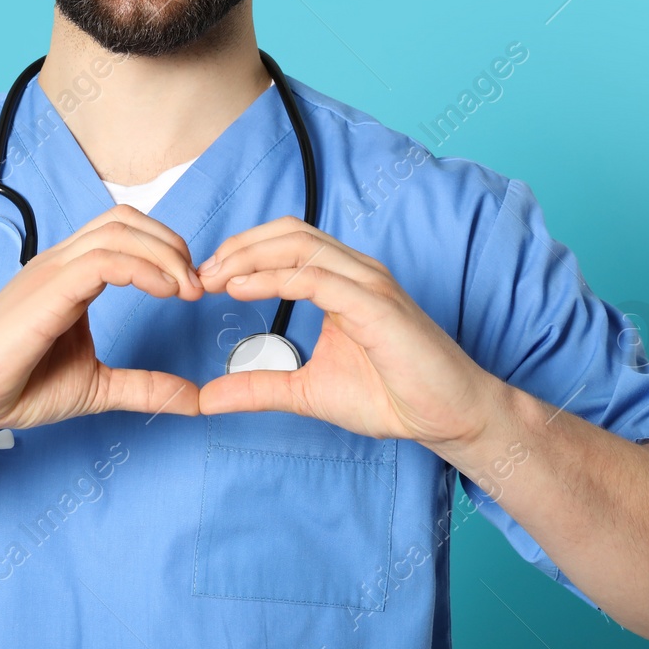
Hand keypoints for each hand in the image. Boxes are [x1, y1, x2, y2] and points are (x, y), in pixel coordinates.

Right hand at [0, 204, 204, 439]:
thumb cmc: (14, 388)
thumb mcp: (96, 387)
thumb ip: (144, 387)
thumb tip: (194, 399)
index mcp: (69, 276)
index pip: (124, 233)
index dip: (165, 250)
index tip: (191, 290)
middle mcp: (60, 264)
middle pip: (125, 220)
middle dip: (171, 245)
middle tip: (196, 288)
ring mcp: (51, 272)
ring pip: (118, 231)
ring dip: (164, 254)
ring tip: (185, 291)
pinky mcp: (47, 290)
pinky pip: (104, 260)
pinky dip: (142, 269)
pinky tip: (163, 293)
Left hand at [195, 216, 502, 449]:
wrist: (449, 416)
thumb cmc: (392, 396)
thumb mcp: (307, 392)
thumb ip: (259, 387)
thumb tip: (207, 398)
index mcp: (342, 280)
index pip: (284, 243)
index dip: (240, 253)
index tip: (204, 279)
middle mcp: (355, 271)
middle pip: (286, 232)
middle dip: (237, 247)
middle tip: (200, 276)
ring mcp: (367, 283)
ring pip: (298, 245)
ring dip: (248, 256)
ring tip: (214, 279)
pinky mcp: (375, 305)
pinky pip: (316, 278)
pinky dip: (274, 278)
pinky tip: (242, 289)